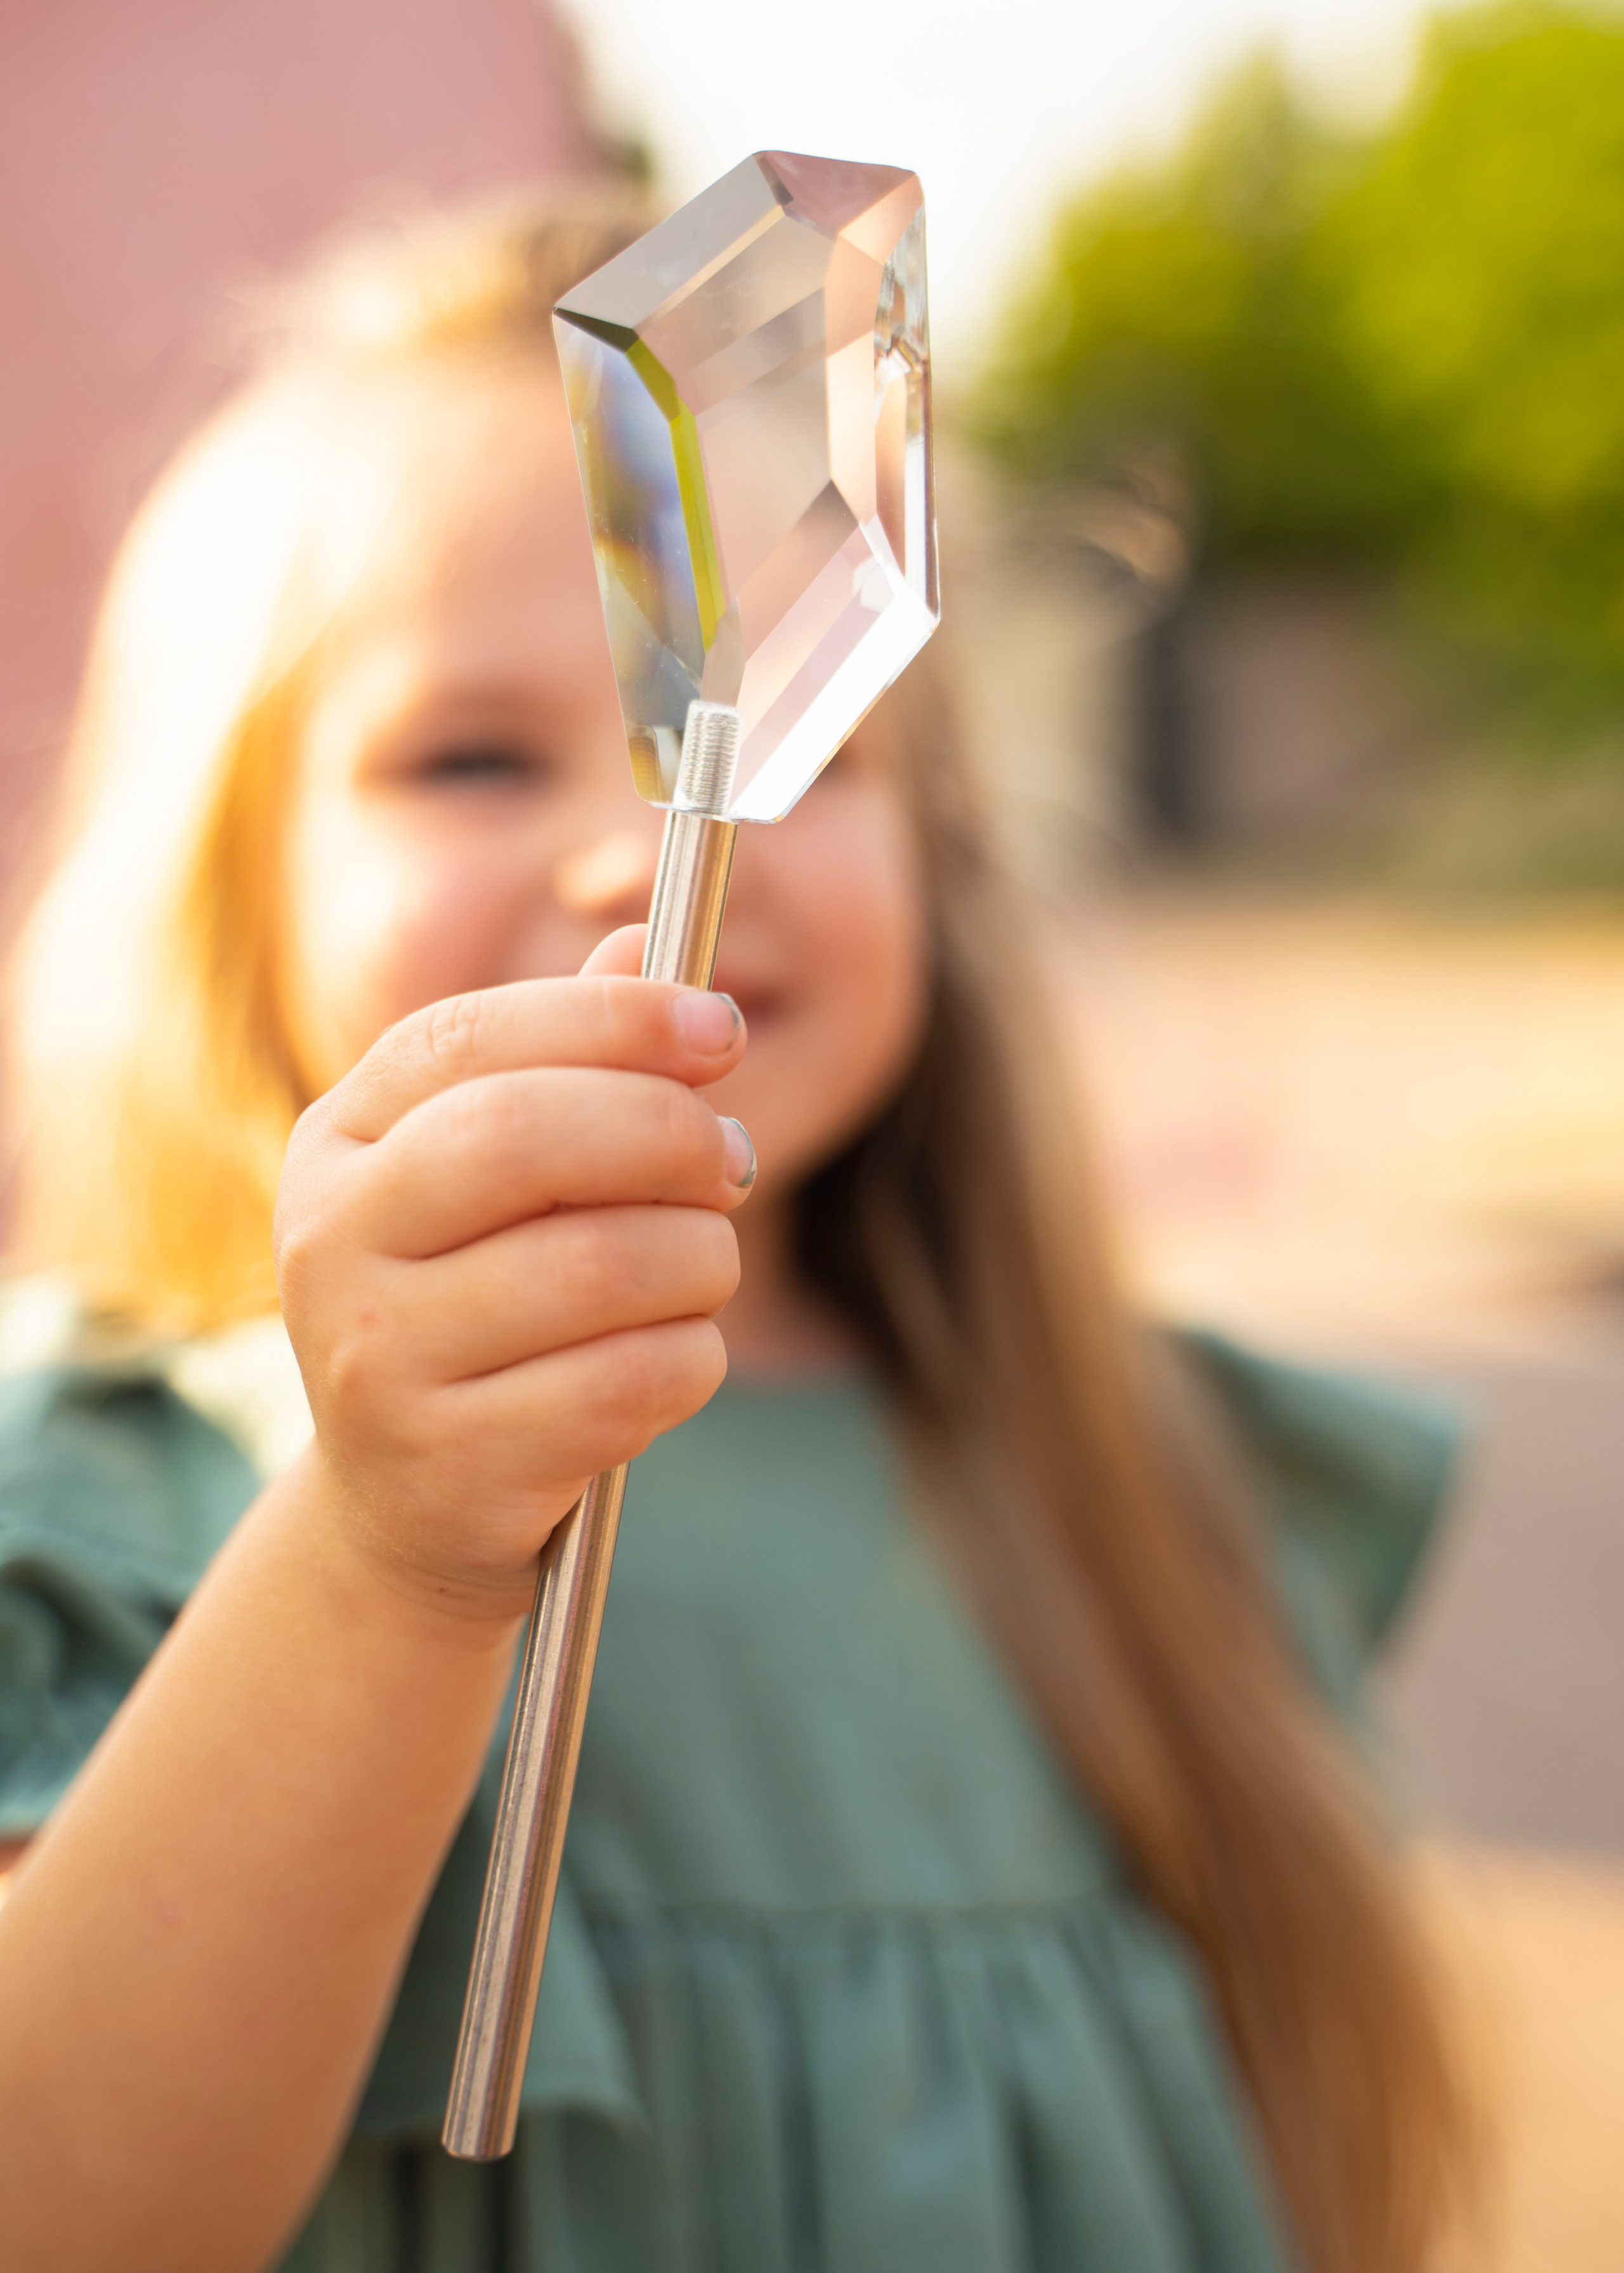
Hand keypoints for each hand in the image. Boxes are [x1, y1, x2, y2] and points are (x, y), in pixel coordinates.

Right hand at [273, 927, 751, 1624]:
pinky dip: (691, 1361)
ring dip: (699, 1259)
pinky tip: (676, 1359)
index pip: (469, 1038)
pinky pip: (630, 1382)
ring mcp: (377, 1359)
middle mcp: (331, 1241)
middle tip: (734, 1159)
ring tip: (702, 1267)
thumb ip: (567, 1058)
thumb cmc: (483, 1302)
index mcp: (341, 1140)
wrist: (411, 1505)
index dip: (611, 1019)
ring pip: (599, 1267)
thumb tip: (645, 941)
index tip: (721, 1030)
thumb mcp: (499, 1176)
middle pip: (521, 1137)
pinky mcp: (449, 1464)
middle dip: (665, 1132)